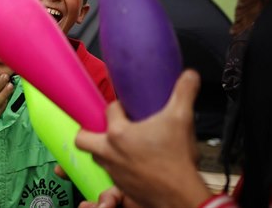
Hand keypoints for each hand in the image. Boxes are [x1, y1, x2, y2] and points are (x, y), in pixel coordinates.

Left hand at [75, 70, 211, 207]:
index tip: (127, 108)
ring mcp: (113, 171)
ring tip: (119, 144)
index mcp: (118, 133)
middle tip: (102, 127)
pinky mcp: (120, 186)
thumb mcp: (182, 119)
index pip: (108, 110)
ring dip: (103, 149)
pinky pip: (110, 174)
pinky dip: (116, 167)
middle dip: (88, 131)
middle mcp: (109, 153)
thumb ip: (184, 93)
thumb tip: (189, 76)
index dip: (117, 106)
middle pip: (82, 139)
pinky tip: (132, 163)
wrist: (181, 195)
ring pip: (96, 157)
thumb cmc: (177, 160)